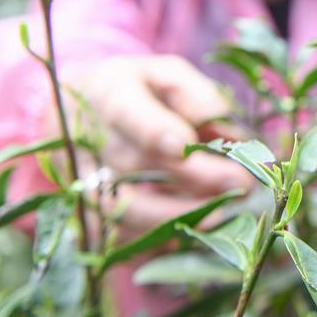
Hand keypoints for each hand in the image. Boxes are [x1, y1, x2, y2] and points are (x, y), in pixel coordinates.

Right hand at [48, 55, 252, 237]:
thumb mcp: (167, 74)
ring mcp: (80, 180)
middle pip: (133, 165)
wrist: (78, 113)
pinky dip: (154, 243)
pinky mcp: (85, 214)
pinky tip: (190, 236)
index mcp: (108, 91)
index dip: (152, 130)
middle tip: (239, 184)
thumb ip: (198, 97)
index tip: (186, 145)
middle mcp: (87, 138)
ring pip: (122, 209)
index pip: (124, 111)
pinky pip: (117, 238)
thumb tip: (228, 135)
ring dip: (176, 217)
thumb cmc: (138, 91)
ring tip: (221, 215)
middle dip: (191, 178)